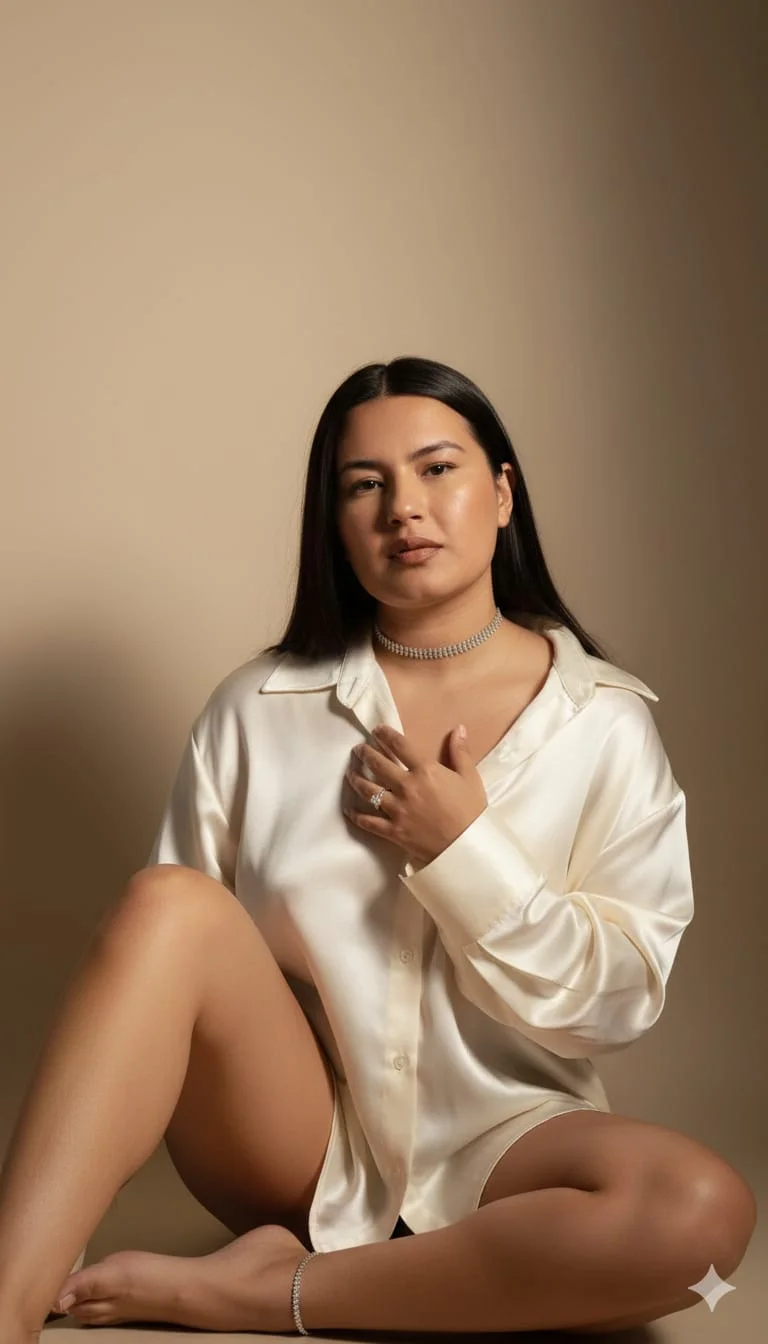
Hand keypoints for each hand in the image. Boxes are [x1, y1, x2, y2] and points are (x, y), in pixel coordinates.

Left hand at [343, 723, 487, 865]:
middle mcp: (406, 787)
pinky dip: (356, 816)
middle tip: (359, 749)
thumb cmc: (471, 811)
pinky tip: (349, 810)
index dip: (385, 735)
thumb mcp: (470, 778)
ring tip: (350, 773)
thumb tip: (458, 728)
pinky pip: (369, 822)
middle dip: (366, 754)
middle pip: (378, 765)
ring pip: (368, 790)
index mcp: (425, 771)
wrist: (466, 847)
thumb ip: (460, 752)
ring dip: (356, 779)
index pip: (400, 746)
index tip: (377, 730)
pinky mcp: (393, 830)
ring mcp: (397, 809)